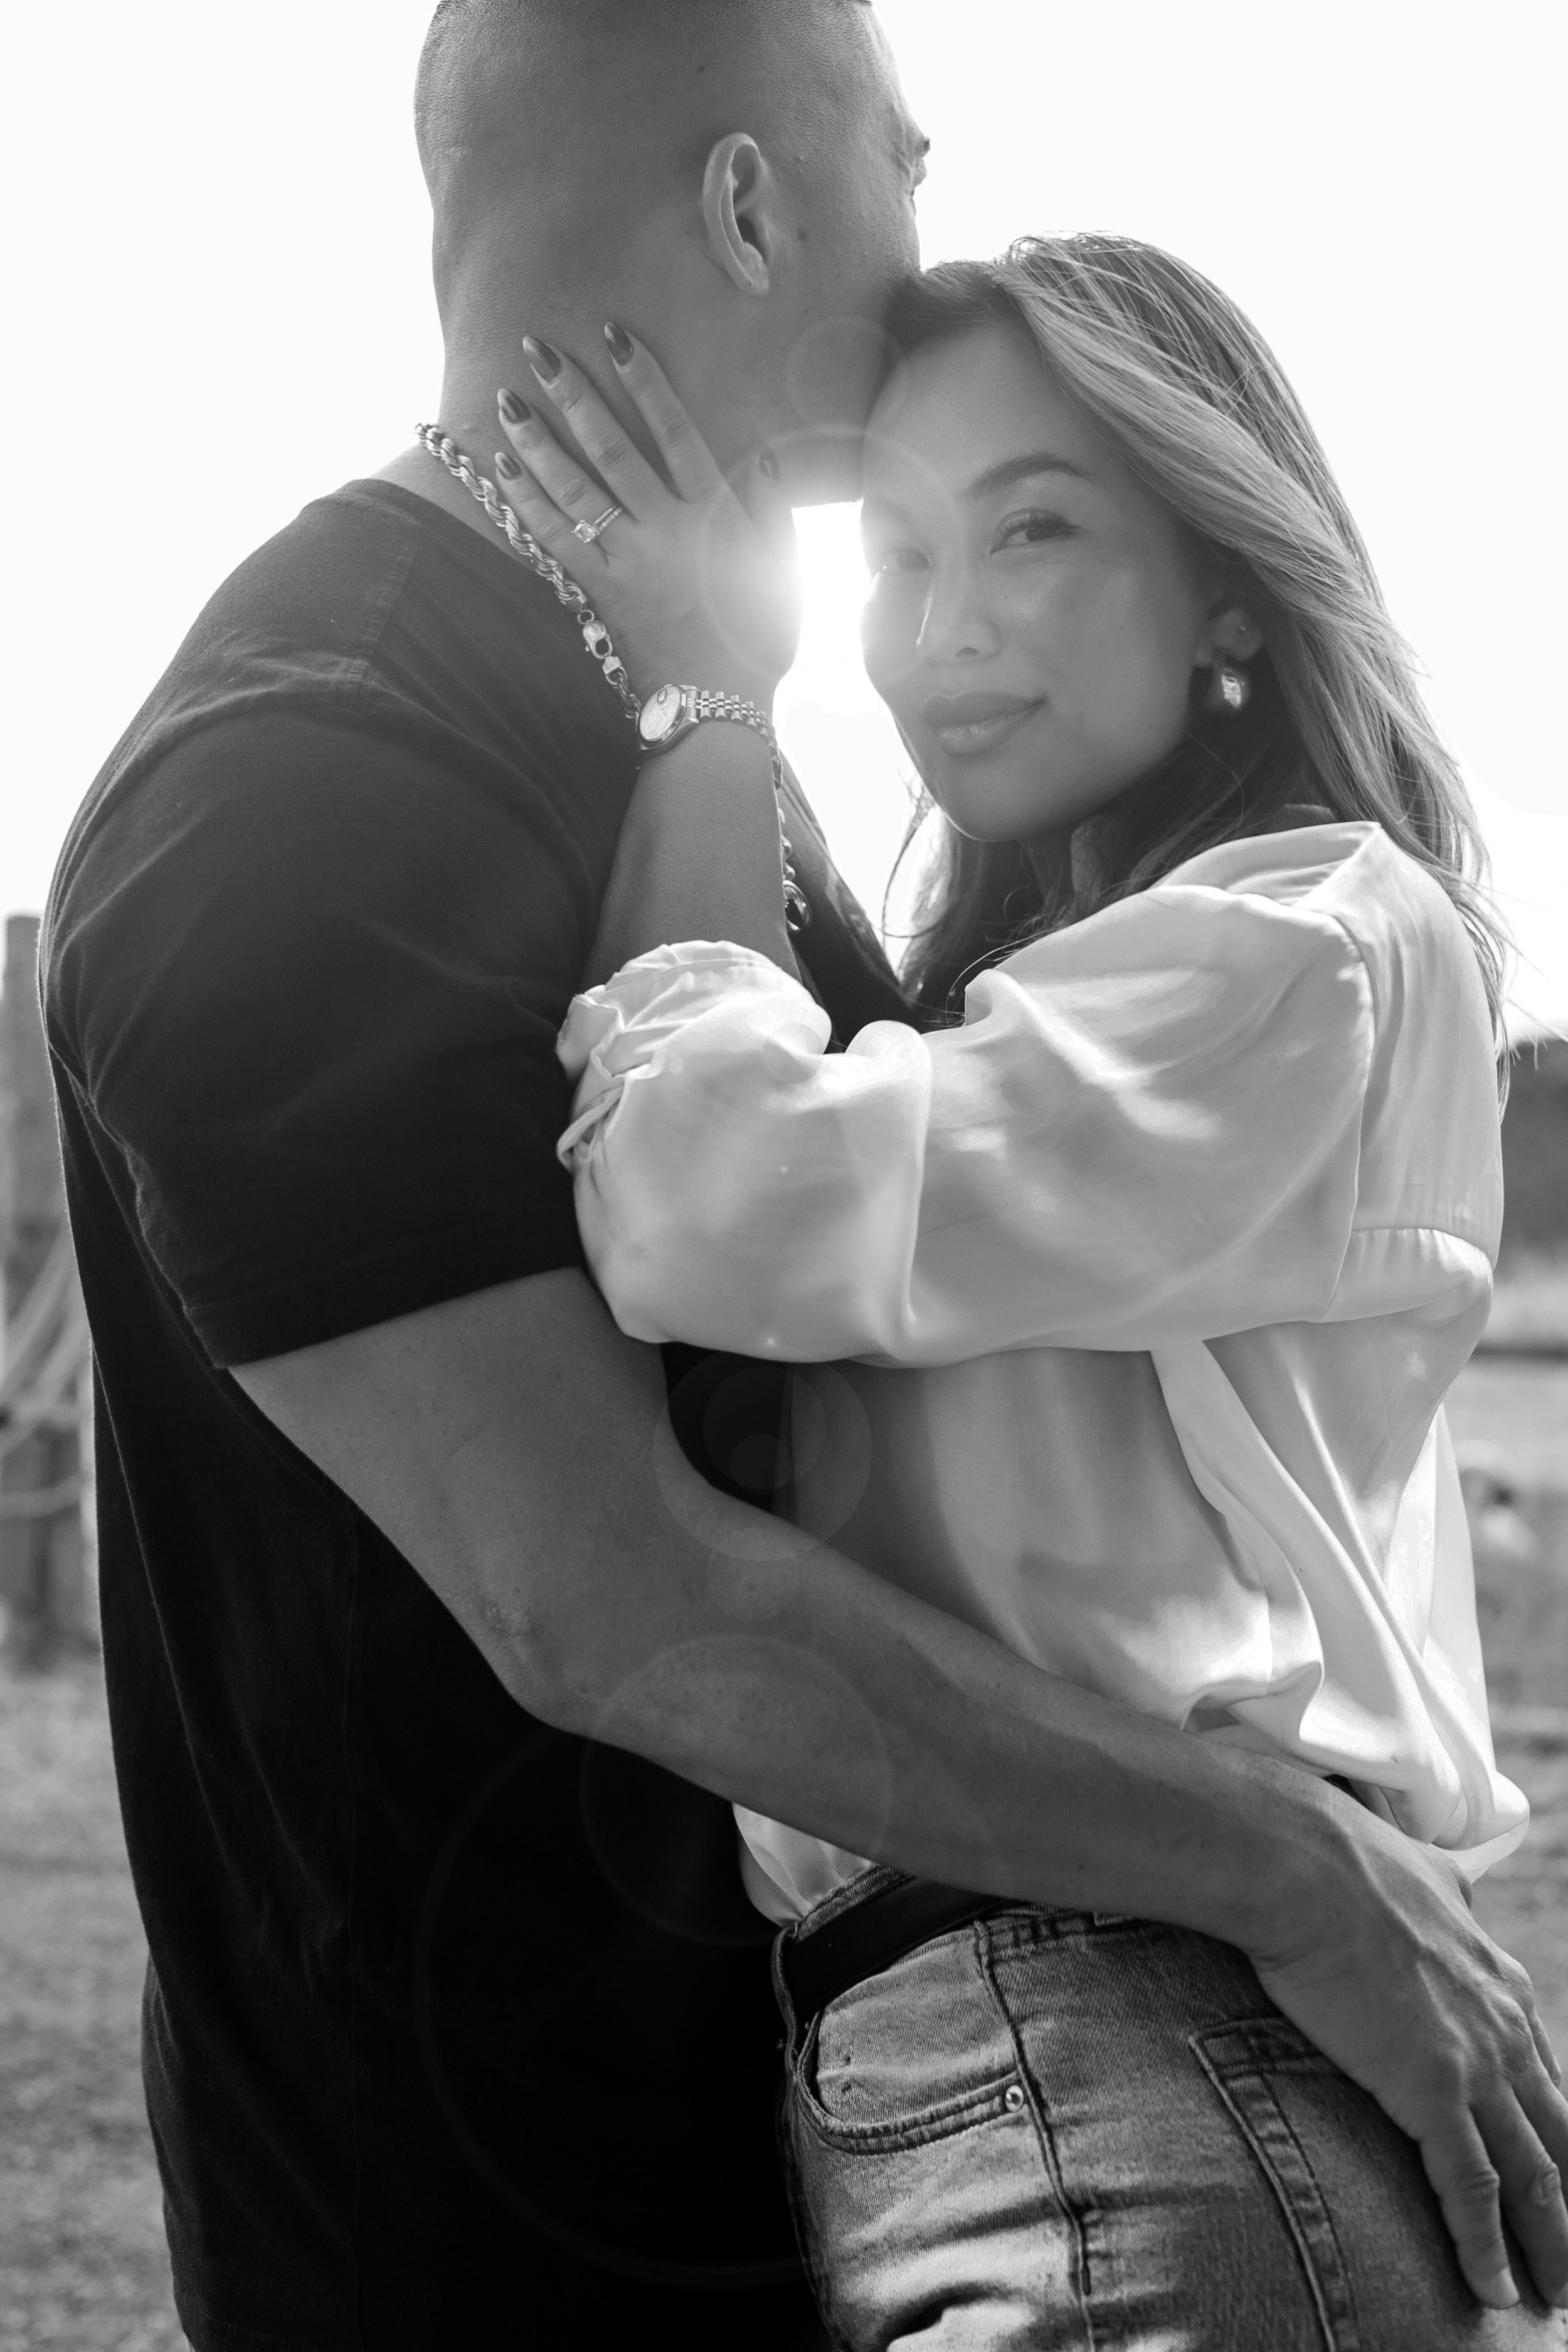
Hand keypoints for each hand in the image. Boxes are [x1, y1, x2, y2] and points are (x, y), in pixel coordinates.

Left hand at [491, 329, 801, 706]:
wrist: (719, 707)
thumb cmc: (760, 639)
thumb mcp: (785, 570)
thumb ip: (772, 511)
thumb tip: (756, 458)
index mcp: (716, 516)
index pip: (677, 432)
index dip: (646, 381)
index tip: (616, 337)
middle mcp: (666, 531)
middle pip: (613, 449)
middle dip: (573, 395)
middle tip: (538, 349)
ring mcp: (628, 562)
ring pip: (574, 489)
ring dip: (536, 441)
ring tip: (506, 399)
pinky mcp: (600, 594)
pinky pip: (554, 541)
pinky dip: (525, 503)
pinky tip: (502, 469)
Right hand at [1250, 1791, 1567, 2310]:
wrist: (1306, 1864)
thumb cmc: (1344, 1861)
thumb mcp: (1424, 1872)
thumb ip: (1448, 1896)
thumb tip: (1451, 1886)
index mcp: (1502, 1983)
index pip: (1545, 2079)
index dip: (1556, 2135)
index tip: (1559, 2174)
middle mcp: (1505, 2029)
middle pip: (1559, 2139)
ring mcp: (1476, 2063)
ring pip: (1535, 2176)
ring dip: (1550, 2245)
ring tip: (1554, 2297)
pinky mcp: (1433, 2090)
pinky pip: (1474, 2189)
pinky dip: (1486, 2247)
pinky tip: (1494, 2291)